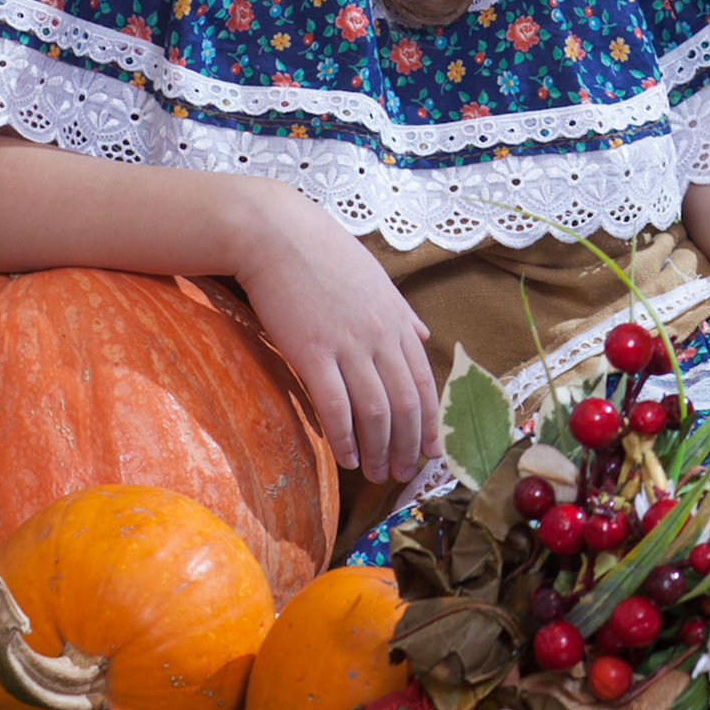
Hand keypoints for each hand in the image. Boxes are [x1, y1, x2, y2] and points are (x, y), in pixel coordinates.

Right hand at [233, 190, 440, 483]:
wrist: (277, 234)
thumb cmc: (323, 254)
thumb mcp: (375, 279)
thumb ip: (402, 313)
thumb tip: (424, 337)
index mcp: (397, 321)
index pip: (425, 383)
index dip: (431, 423)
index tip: (432, 451)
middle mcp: (379, 336)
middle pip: (405, 404)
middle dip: (409, 446)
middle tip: (404, 474)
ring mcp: (347, 345)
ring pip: (375, 411)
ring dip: (380, 449)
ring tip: (378, 474)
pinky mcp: (312, 351)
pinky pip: (336, 406)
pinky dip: (345, 437)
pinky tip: (347, 457)